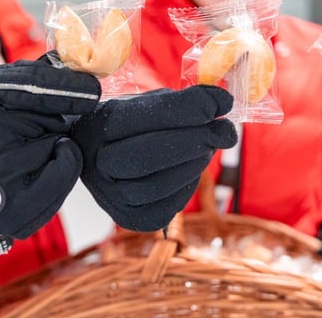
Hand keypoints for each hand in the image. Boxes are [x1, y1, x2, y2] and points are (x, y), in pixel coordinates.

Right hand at [71, 85, 237, 231]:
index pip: (144, 115)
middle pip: (147, 156)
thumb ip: (184, 102)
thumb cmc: (133, 126)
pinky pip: (169, 206)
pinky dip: (188, 186)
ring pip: (161, 185)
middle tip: (225, 130)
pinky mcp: (131, 219)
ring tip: (207, 147)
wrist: (106, 159)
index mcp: (98, 125)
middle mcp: (96, 164)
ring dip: (194, 164)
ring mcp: (111, 197)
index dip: (187, 109)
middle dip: (194, 141)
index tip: (222, 102)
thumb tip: (224, 104)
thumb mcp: (151, 103)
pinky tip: (190, 170)